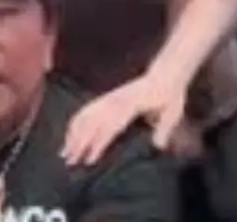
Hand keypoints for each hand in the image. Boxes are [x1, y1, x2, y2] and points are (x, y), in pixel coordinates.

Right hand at [62, 73, 189, 166]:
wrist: (166, 73)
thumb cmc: (170, 95)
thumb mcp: (173, 111)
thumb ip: (164, 129)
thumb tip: (157, 147)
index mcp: (131, 105)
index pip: (110, 127)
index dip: (98, 144)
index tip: (89, 161)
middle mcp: (116, 101)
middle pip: (92, 124)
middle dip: (79, 144)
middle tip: (70, 163)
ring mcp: (110, 98)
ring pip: (85, 117)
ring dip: (73, 135)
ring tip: (63, 154)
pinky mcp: (107, 97)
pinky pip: (86, 109)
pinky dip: (75, 122)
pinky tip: (69, 135)